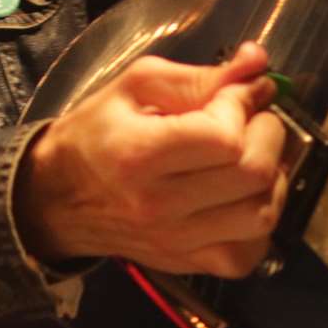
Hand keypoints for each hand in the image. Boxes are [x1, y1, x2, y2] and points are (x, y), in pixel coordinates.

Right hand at [14, 42, 288, 277]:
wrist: (56, 199)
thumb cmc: (94, 134)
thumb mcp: (135, 86)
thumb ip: (201, 76)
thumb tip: (258, 64)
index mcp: (139, 154)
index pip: (224, 136)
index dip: (242, 105)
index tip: (236, 92)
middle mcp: (159, 205)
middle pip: (253, 174)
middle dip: (268, 134)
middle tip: (251, 119)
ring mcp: (176, 241)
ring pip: (262, 216)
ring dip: (271, 178)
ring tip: (251, 156)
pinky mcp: (186, 264)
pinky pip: (249, 253)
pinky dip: (259, 222)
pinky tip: (242, 197)